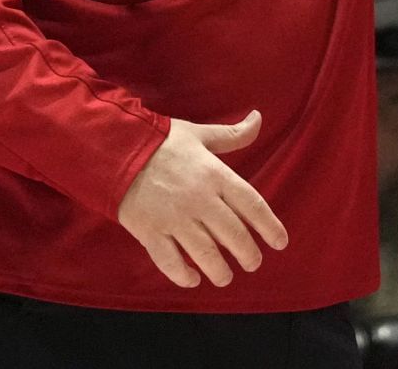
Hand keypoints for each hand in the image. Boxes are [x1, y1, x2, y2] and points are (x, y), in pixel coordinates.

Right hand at [117, 112, 288, 287]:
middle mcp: (199, 200)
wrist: (116, 148)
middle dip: (248, 254)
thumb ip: (232, 135)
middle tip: (252, 262)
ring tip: (225, 276)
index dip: (270, 227)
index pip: (252, 205)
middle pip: (233, 235)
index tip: (280, 243)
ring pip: (206, 254)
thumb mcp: (199, 134)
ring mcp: (174, 218)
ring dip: (220, 271)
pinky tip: (192, 279)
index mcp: (215, 175)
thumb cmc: (161, 141)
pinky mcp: (150, 232)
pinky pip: (170, 261)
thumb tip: (258, 118)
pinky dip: (182, 275)